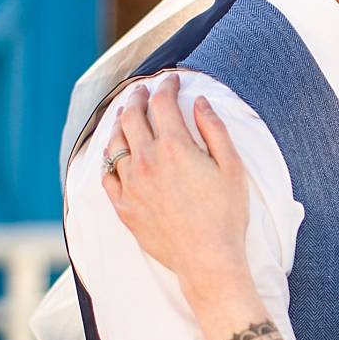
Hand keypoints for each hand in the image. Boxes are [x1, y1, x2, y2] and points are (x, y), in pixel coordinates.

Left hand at [101, 75, 249, 294]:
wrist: (207, 259)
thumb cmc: (225, 215)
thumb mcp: (231, 167)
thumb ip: (214, 129)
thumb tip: (199, 102)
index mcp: (174, 147)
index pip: (163, 104)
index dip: (167, 86)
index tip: (172, 80)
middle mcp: (146, 161)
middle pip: (132, 117)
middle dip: (138, 97)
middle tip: (143, 91)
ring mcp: (130, 184)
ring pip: (114, 143)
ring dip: (119, 123)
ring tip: (125, 115)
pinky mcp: (123, 206)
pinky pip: (107, 175)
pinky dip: (108, 158)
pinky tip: (113, 153)